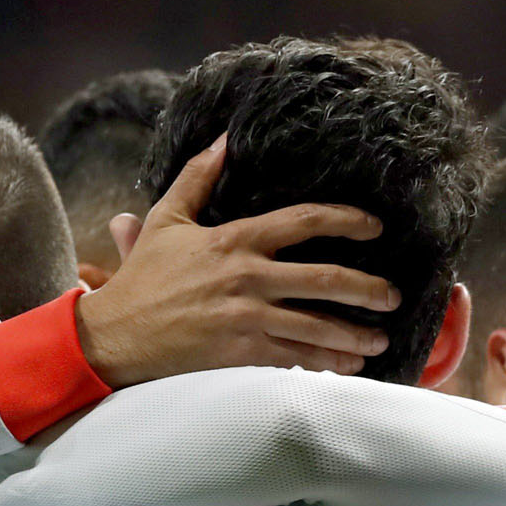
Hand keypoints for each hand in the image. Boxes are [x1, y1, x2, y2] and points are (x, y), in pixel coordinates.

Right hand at [74, 137, 401, 385]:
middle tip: (392, 295)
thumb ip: (197, 176)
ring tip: (381, 340)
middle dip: (368, 288)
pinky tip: (347, 367)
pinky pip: (295, 359)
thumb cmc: (141, 280)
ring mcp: (246, 319)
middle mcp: (247, 277)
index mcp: (234, 239)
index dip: (348, 220)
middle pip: (326, 278)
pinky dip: (325, 364)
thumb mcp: (165, 220)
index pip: (305, 221)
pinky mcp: (240, 356)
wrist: (113, 337)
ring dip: (355, 335)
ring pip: (318, 326)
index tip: (375, 226)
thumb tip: (224, 139)